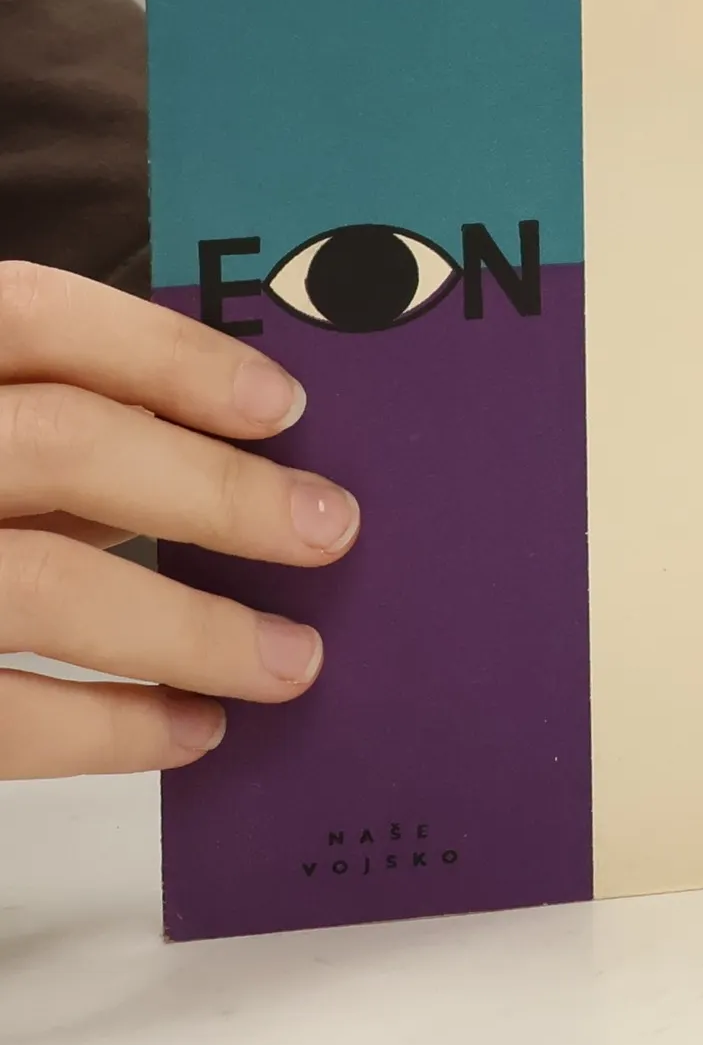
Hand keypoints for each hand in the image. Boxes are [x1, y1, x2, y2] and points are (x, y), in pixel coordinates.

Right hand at [0, 262, 357, 778]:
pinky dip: (109, 729)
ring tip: (293, 661)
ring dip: (190, 630)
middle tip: (329, 530)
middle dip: (215, 494)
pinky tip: (191, 730)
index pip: (31, 314)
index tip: (284, 404)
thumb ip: (39, 431)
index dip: (166, 353)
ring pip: (41, 586)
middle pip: (61, 445)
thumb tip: (224, 459)